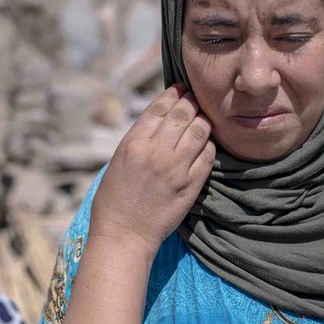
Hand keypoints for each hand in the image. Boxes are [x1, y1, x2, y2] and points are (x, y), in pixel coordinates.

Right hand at [90, 84, 214, 254]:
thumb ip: (139, 139)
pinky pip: (208, 155)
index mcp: (134, 143)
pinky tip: (205, 143)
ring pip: (200, 130)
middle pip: (183, 113)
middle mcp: (156, 151)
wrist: (124, 235)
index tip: (180, 89)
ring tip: (202, 119)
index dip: (173, 94)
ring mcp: (176, 168)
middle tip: (195, 98)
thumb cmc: (114, 200)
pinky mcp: (191, 185)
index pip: (160, 107)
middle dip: (191, 101)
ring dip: (203, 120)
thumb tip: (159, 119)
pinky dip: (209, 144)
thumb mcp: (118, 161)